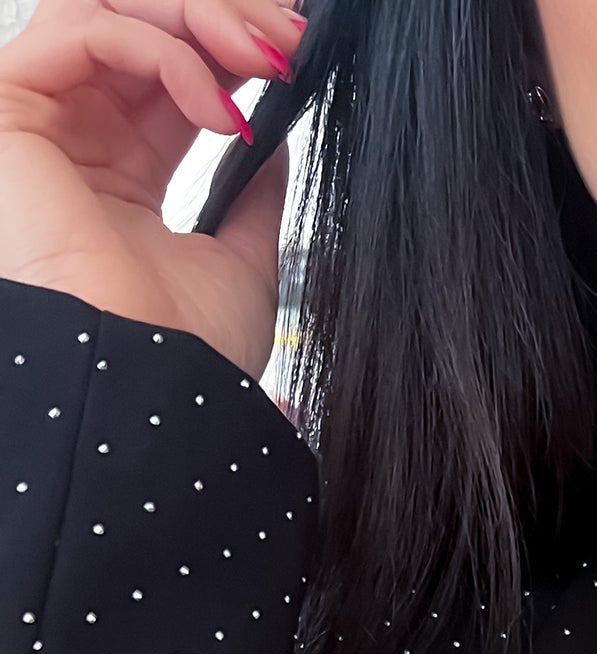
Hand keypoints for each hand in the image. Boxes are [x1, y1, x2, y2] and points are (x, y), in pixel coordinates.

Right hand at [0, 0, 300, 377]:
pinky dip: (160, 49)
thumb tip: (270, 134)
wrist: (150, 394)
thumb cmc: (185, 354)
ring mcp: (41, 122)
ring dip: (197, 17)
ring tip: (259, 62)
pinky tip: (213, 108)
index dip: (229, 45)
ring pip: (108, 9)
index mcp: (121, 172)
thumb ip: (249, 193)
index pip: (170, 68)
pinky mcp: (10, 112)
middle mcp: (77, 139)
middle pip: (139, 23)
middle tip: (285, 36)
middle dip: (221, 15)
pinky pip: (84, 31)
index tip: (292, 48)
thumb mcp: (240, 260)